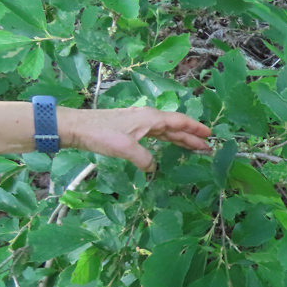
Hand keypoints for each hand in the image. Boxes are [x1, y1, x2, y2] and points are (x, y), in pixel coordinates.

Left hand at [58, 106, 212, 170]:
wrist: (77, 127)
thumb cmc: (102, 134)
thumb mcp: (126, 149)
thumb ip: (144, 159)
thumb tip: (153, 168)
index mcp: (151, 118)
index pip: (179, 122)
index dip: (195, 129)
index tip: (209, 135)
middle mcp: (148, 118)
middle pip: (175, 127)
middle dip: (191, 137)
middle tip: (207, 147)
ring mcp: (139, 124)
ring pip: (165, 131)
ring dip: (179, 139)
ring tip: (193, 147)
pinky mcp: (131, 130)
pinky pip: (155, 134)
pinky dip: (165, 140)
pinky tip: (167, 146)